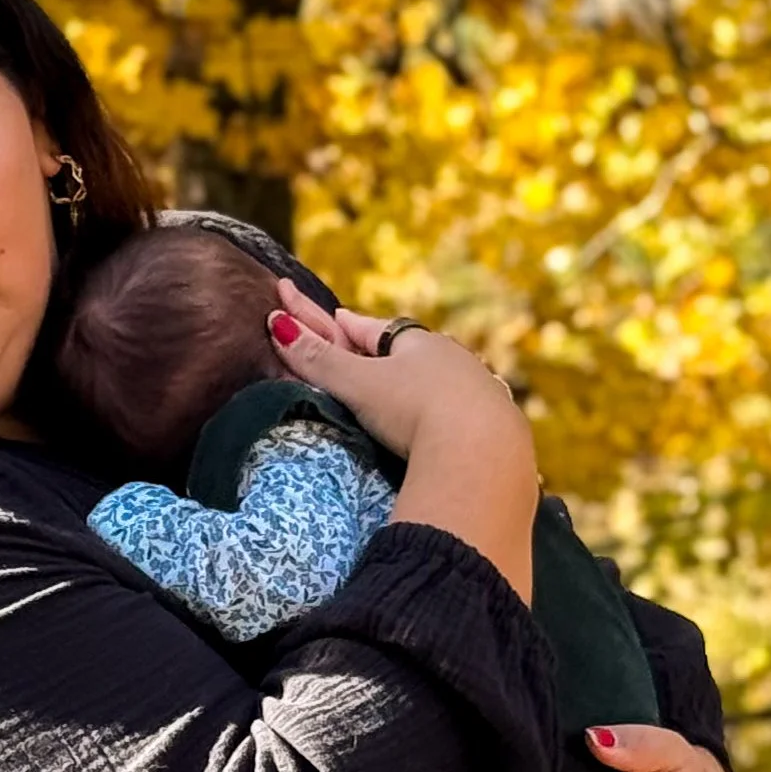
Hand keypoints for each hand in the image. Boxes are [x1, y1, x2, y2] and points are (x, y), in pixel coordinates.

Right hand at [267, 282, 526, 466]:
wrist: (482, 453)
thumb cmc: (416, 409)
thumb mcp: (360, 384)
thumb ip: (319, 360)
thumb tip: (277, 325)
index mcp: (418, 341)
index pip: (374, 328)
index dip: (350, 326)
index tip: (336, 318)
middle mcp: (452, 358)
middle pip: (409, 351)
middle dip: (387, 352)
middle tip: (367, 351)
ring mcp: (477, 390)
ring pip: (439, 380)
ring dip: (420, 382)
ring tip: (405, 388)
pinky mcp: (493, 426)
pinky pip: (460, 411)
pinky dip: (445, 413)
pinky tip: (444, 424)